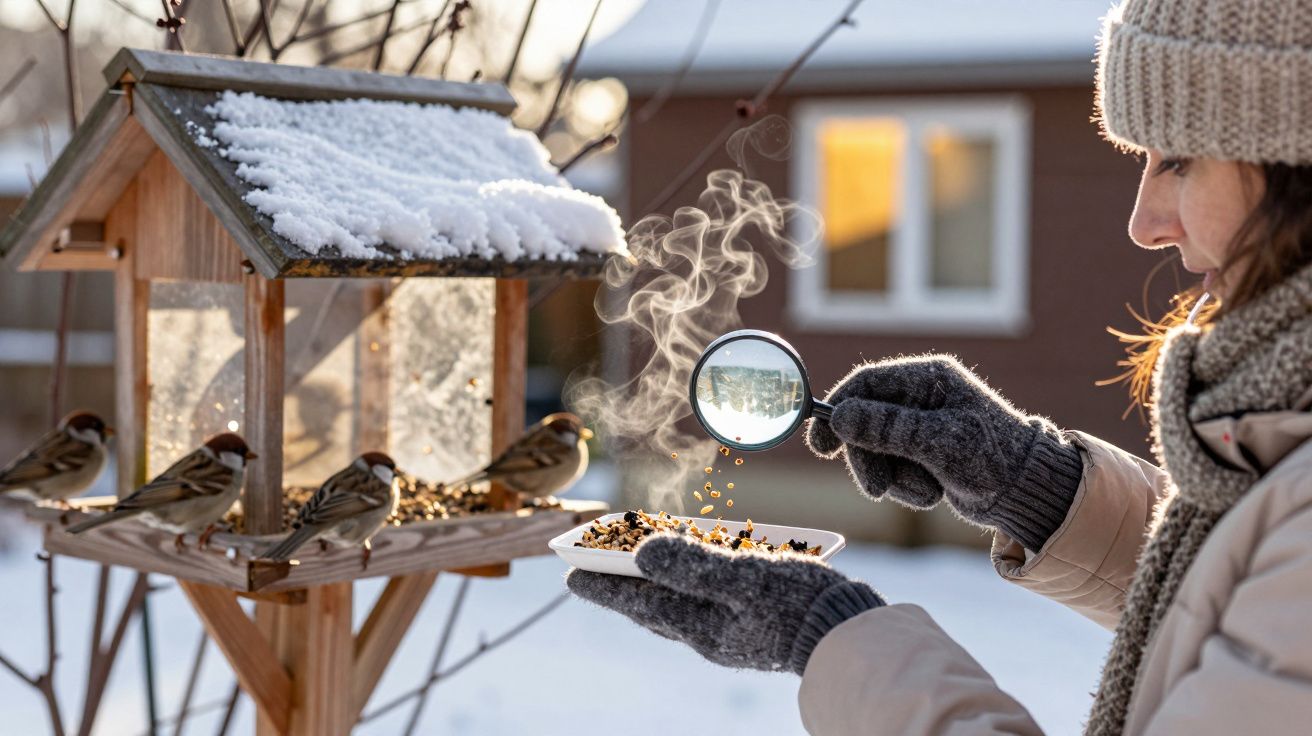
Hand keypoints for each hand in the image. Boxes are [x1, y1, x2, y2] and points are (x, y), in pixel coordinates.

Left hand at [567, 534, 882, 674]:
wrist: (852, 634)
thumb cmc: (802, 604)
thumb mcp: (747, 579)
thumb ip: (695, 565)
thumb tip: (643, 551)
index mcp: (702, 626)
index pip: (639, 602)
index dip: (603, 585)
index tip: (568, 574)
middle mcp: (709, 633)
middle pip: (651, 604)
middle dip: (620, 583)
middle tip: (589, 566)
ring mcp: (730, 631)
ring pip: (675, 604)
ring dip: (650, 582)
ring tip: (628, 564)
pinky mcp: (750, 622)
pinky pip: (702, 601)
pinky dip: (685, 583)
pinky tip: (688, 569)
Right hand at [805, 355, 1081, 551]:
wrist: (1028, 494)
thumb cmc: (994, 458)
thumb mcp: (939, 442)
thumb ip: (887, 428)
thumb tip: (838, 416)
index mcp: (929, 378)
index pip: (866, 384)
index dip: (838, 410)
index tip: (821, 444)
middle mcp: (921, 397)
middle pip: (864, 422)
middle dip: (869, 459)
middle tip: (876, 489)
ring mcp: (920, 427)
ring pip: (875, 451)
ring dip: (894, 478)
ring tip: (928, 491)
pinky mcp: (922, 454)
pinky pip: (892, 470)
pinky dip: (908, 487)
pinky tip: (936, 493)